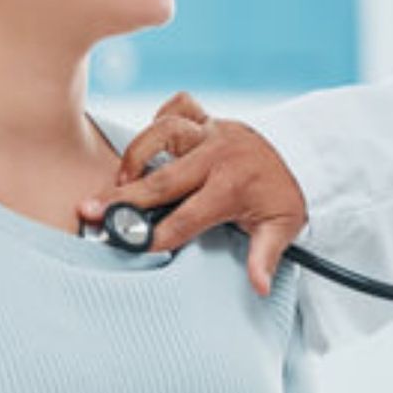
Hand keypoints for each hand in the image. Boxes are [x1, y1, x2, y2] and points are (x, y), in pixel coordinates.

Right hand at [79, 93, 309, 297]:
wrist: (302, 157)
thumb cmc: (284, 197)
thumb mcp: (283, 229)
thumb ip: (265, 257)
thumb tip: (258, 286)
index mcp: (232, 186)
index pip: (185, 217)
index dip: (156, 235)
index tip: (130, 247)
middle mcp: (217, 155)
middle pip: (161, 179)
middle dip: (123, 198)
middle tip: (89, 211)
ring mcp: (211, 132)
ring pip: (163, 131)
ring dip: (136, 154)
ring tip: (119, 180)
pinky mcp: (208, 118)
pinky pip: (179, 106)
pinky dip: (161, 116)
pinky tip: (149, 141)